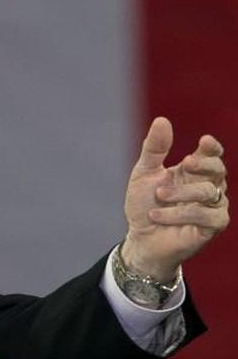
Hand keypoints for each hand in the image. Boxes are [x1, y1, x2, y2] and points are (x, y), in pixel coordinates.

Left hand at [121, 116, 228, 280]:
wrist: (139, 238)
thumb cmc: (144, 205)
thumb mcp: (143, 174)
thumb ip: (154, 149)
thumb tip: (162, 120)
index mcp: (193, 170)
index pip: (212, 154)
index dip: (212, 147)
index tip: (205, 141)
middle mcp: (208, 185)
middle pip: (218, 169)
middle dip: (204, 164)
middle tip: (185, 163)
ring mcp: (213, 206)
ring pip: (209, 192)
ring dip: (181, 193)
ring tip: (159, 196)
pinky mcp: (213, 226)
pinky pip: (207, 215)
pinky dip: (181, 214)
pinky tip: (159, 215)